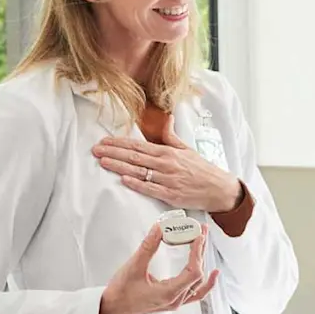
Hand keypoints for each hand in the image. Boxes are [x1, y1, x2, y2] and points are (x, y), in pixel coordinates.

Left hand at [92, 116, 241, 212]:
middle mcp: (167, 164)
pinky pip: (151, 189)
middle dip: (114, 152)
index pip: (139, 146)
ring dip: (120, 166)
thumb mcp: (187, 149)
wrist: (218, 188)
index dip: (120, 143)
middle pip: (135, 157)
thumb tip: (167, 118)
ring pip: (140, 172)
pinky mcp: (171, 195)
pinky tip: (124, 179)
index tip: (104, 141)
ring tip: (103, 162)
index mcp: (168, 152)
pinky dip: (137, 184)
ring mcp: (168, 180)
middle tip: (95, 150)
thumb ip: (172, 136)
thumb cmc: (202, 169)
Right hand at [98, 223, 218, 313]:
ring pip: (198, 282)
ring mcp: (175, 302)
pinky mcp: (172, 300)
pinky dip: (206, 283)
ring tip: (203, 244)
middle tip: (201, 232)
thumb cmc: (120, 293)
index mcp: (169, 293)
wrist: (111, 308)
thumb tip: (159, 228)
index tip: (198, 236)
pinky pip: (196, 293)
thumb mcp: (133, 266)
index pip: (193, 271)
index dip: (197, 252)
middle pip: (198, 274)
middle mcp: (175, 300)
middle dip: (200, 251)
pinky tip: (212, 274)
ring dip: (202, 262)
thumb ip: (148, 246)